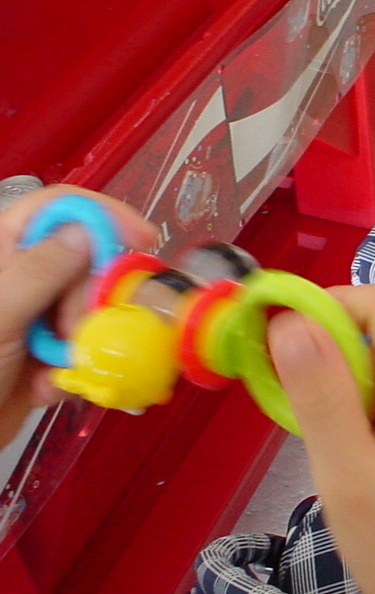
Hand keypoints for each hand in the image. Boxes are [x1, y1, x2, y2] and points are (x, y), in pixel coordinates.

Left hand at [0, 185, 155, 446]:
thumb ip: (41, 271)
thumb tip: (88, 232)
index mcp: (4, 249)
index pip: (60, 207)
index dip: (103, 214)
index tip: (143, 239)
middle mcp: (24, 274)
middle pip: (89, 263)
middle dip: (90, 301)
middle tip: (74, 332)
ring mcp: (39, 313)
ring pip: (94, 309)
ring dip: (83, 343)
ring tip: (54, 369)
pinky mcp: (51, 350)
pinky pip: (88, 347)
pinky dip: (76, 370)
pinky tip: (46, 386)